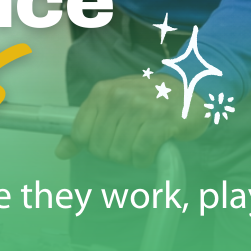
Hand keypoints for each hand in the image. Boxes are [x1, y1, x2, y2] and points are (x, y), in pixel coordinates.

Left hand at [55, 75, 207, 167]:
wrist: (190, 91)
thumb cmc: (147, 100)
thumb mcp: (113, 106)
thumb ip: (86, 127)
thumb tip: (60, 152)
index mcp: (102, 91)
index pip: (80, 132)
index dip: (92, 144)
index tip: (106, 139)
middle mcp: (119, 96)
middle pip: (100, 148)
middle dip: (114, 152)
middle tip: (130, 140)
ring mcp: (140, 107)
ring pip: (120, 154)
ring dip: (132, 157)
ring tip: (143, 141)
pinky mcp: (160, 121)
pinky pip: (141, 155)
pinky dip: (145, 159)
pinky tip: (153, 147)